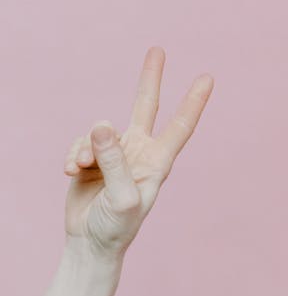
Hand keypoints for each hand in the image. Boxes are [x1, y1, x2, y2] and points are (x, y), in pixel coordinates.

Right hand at [63, 46, 213, 261]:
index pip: (180, 126)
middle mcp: (138, 152)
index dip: (194, 102)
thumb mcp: (121, 197)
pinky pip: (80, 142)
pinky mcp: (92, 158)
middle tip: (158, 50)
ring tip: (82, 169)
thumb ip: (114, 160)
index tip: (208, 78)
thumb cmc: (116, 228)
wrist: (89, 245)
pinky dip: (73, 155)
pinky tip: (70, 172)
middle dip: (150, 79)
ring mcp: (115, 154)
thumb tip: (102, 124)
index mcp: (157, 162)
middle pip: (145, 107)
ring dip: (86, 148)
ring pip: (99, 131)